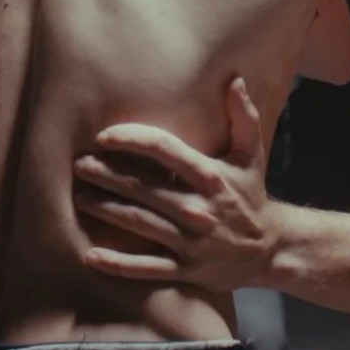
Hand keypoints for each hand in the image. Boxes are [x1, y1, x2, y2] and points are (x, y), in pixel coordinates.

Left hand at [74, 78, 276, 291]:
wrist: (271, 249)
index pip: (164, 150)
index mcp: (211, 176)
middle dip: (106, 174)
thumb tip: (234, 79)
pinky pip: (146, 267)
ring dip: (104, 209)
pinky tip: (89, 255)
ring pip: (138, 222)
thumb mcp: (251, 155)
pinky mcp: (186, 270)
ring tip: (79, 197)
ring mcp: (191, 242)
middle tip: (79, 165)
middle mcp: (199, 208)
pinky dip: (117, 264)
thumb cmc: (251, 195)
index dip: (131, 140)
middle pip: (142, 187)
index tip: (104, 136)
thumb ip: (242, 117)